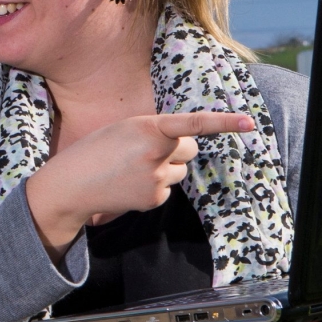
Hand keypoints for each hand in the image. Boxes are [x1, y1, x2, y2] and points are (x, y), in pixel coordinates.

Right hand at [23, 111, 255, 256]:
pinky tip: (131, 185)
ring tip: (134, 169)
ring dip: (166, 168)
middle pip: (191, 149)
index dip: (224, 122)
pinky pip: (167, 189)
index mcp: (148, 128)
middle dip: (177, 149)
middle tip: (148, 150)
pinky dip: (154, 186)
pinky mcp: (154, 199)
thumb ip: (156, 132)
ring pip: (180, 170)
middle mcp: (156, 153)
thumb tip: (184, 145)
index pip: (193, 124)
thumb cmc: (96, 150)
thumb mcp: (125, 129)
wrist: (72, 185)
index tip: (249, 122)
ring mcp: (157, 179)